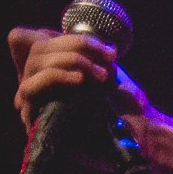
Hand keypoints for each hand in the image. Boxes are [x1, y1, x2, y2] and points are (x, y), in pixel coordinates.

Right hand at [9, 26, 148, 147]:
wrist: (142, 133)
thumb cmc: (126, 103)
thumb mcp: (107, 68)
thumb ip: (84, 51)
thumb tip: (69, 40)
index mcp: (58, 68)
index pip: (43, 40)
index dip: (68, 39)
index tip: (106, 51)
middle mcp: (45, 83)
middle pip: (38, 49)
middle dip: (74, 48)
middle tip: (106, 62)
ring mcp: (39, 100)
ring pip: (34, 64)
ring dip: (68, 60)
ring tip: (98, 75)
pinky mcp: (36, 118)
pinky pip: (30, 89)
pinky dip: (55, 77)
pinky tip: (79, 80)